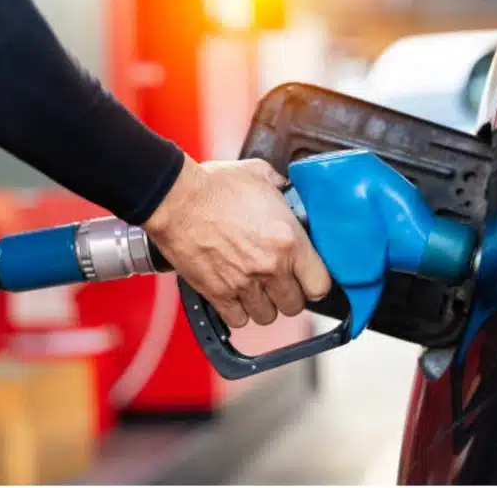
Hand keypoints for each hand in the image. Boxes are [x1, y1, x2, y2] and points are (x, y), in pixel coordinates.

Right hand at [143, 154, 331, 327]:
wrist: (176, 198)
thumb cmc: (215, 185)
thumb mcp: (261, 176)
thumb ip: (282, 189)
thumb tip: (289, 193)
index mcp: (290, 240)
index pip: (320, 285)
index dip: (315, 283)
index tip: (307, 278)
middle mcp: (271, 267)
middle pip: (295, 305)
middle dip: (288, 295)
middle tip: (278, 281)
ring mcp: (244, 283)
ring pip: (267, 316)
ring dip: (263, 305)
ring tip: (255, 289)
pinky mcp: (218, 293)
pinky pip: (238, 320)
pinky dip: (237, 311)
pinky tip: (234, 295)